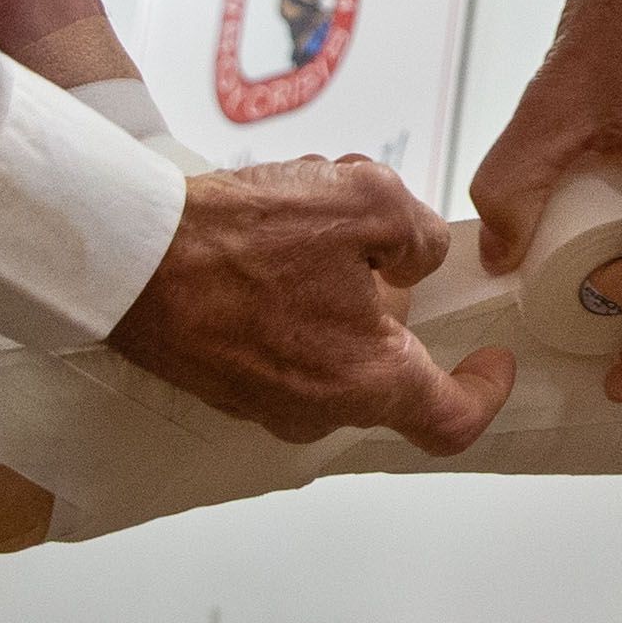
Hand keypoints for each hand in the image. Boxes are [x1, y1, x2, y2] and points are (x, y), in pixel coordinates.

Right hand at [109, 154, 514, 450]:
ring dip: (338, 278)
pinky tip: (269, 234)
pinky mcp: (224, 379)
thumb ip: (419, 239)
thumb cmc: (243, 235)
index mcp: (365, 381)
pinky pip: (285, 340)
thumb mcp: (369, 203)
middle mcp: (315, 409)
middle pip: (386, 361)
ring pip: (333, 342)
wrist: (127, 254)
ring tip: (310, 211)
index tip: (494, 359)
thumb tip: (416, 265)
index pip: (449, 419)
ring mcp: (263, 401)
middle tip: (374, 231)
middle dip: (391, 291)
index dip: (484, 391)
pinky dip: (294, 291)